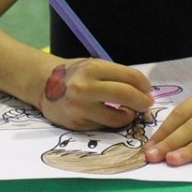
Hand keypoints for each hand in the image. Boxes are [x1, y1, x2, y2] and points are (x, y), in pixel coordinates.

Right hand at [38, 59, 153, 129]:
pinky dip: (112, 122)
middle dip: (143, 102)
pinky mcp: (77, 124)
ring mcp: (80, 107)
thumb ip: (116, 76)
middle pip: (127, 96)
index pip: (130, 77)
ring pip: (118, 118)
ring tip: (128, 111)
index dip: (144, 85)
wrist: (43, 84)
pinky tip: (109, 115)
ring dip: (129, 116)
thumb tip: (144, 91)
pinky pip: (104, 126)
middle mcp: (85, 87)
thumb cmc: (75, 74)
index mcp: (93, 68)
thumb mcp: (93, 66)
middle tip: (147, 104)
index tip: (147, 90)